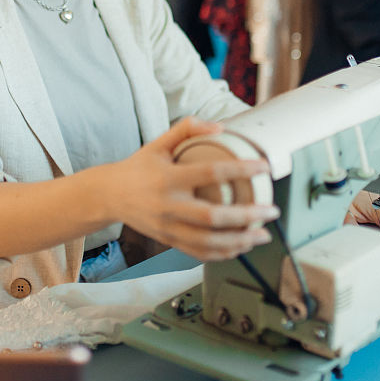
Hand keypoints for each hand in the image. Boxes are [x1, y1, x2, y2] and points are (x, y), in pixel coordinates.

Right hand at [102, 117, 279, 261]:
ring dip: (240, 241)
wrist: (109, 195)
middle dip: (247, 216)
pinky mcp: (168, 241)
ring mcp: (168, 227)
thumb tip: (219, 127)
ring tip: (262, 235)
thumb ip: (186, 130)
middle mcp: (168, 206)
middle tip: (271, 211)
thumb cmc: (137, 168)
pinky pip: (199, 253)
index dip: (240, 170)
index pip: (210, 173)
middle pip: (213, 217)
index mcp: (168, 179)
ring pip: (209, 242)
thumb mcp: (158, 144)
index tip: (264, 168)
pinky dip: (222, 253)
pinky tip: (240, 247)